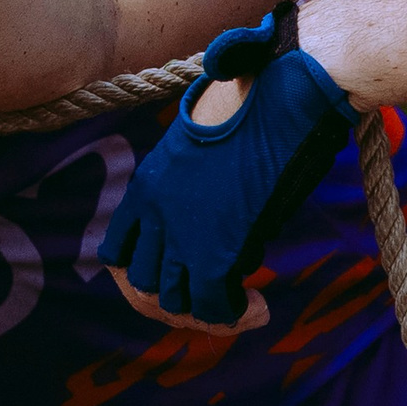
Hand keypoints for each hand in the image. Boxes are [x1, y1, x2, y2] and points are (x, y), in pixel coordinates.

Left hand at [102, 7, 355, 326]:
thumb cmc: (263, 101)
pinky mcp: (218, 252)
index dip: (147, 273)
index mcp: (148, 184)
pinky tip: (259, 306)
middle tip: (217, 298)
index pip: (117, 253)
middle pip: (141, 286)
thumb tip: (224, 215)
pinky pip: (215, 309)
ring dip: (207, 311)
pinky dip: (236, 316)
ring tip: (245, 304)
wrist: (290, 89)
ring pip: (174, 303)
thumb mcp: (211, 145)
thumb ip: (201, 188)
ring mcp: (183, 235)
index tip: (181, 275)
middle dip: (177, 300)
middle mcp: (155, 214)